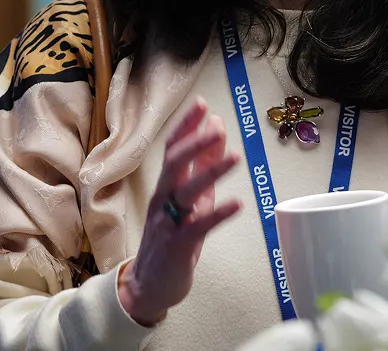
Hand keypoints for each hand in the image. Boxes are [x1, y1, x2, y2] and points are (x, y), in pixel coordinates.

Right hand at [118, 98, 241, 324]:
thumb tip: (216, 128)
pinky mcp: (179, 246)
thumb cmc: (172, 236)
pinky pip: (199, 226)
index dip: (186, 125)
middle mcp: (163, 199)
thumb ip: (203, 165)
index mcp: (167, 185)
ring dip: (211, 172)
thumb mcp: (191, 197)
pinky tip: (237, 204)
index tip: (201, 104)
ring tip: (236, 157)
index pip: (173, 148)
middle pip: (174, 163)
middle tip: (216, 126)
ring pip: (187, 192)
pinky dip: (218, 213)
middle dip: (195, 143)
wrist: (149, 284)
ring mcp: (168, 222)